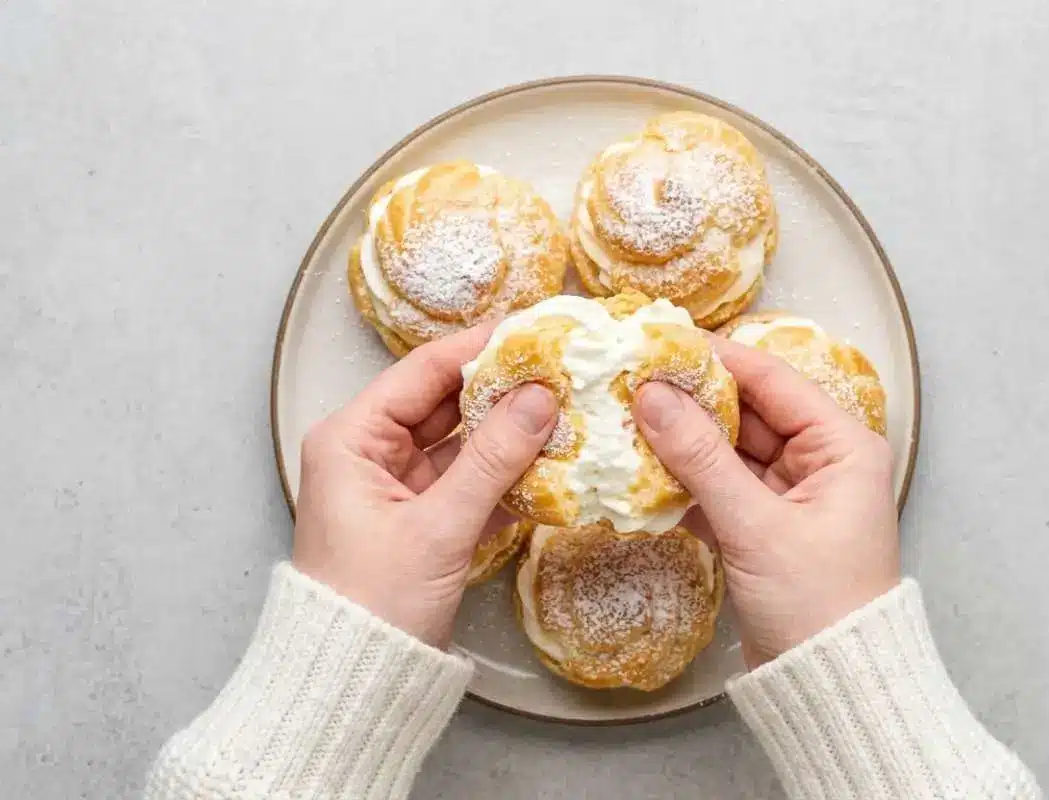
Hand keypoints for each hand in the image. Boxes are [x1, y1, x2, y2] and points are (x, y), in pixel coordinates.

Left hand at [292, 325, 557, 646]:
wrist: (352, 684)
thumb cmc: (374, 602)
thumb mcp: (438, 526)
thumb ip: (493, 460)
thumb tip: (541, 400)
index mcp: (352, 439)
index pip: (422, 372)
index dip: (477, 348)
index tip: (531, 331)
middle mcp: (370, 453)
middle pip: (444, 403)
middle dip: (500, 389)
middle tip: (558, 369)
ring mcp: (397, 487)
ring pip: (461, 443)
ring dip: (508, 433)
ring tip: (565, 409)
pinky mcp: (421, 519)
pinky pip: (468, 481)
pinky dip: (504, 474)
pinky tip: (549, 463)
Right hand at [633, 337, 898, 668]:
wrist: (833, 688)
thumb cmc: (817, 604)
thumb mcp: (755, 525)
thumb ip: (700, 459)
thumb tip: (653, 397)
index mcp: (842, 447)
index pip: (774, 381)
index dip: (718, 359)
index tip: (663, 343)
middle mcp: (821, 463)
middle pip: (747, 413)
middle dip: (692, 402)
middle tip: (632, 382)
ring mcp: (791, 497)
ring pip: (728, 452)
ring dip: (683, 443)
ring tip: (626, 421)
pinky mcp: (765, 529)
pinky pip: (720, 489)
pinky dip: (686, 484)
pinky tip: (642, 473)